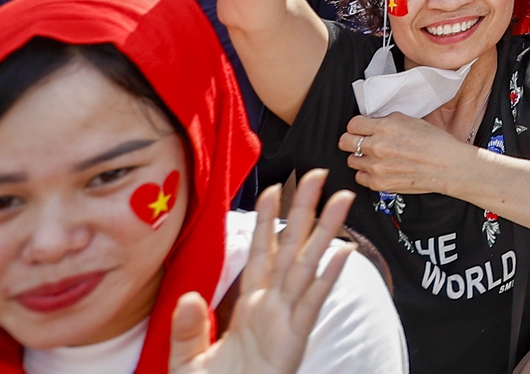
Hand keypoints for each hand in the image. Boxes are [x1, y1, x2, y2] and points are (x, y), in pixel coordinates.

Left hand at [166, 171, 352, 373]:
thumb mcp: (187, 362)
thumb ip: (187, 330)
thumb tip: (187, 297)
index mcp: (250, 308)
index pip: (260, 255)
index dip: (266, 222)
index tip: (273, 188)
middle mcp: (272, 309)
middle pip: (292, 250)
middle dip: (305, 212)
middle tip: (320, 174)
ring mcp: (286, 323)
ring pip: (309, 268)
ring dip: (326, 233)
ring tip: (343, 200)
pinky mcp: (293, 343)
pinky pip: (311, 306)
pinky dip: (327, 280)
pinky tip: (343, 254)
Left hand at [338, 111, 470, 196]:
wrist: (447, 166)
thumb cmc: (435, 143)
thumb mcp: (412, 120)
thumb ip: (388, 121)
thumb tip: (373, 123)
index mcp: (386, 127)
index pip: (353, 124)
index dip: (357, 126)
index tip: (361, 129)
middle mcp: (377, 146)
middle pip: (345, 142)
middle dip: (352, 140)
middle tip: (361, 142)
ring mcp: (376, 166)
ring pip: (351, 160)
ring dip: (361, 158)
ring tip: (376, 157)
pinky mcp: (378, 183)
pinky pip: (360, 177)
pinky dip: (367, 173)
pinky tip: (380, 169)